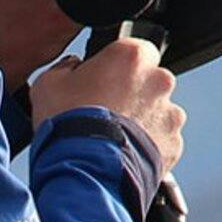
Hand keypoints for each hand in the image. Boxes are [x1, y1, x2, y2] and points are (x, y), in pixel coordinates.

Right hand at [30, 38, 184, 170]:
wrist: (85, 172)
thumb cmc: (68, 125)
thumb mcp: (48, 84)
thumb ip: (65, 67)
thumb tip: (72, 67)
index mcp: (132, 56)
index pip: (134, 49)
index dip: (116, 67)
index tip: (103, 82)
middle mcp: (159, 80)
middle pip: (149, 82)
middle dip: (132, 95)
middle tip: (106, 114)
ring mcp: (170, 114)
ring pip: (158, 113)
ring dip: (142, 123)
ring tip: (114, 140)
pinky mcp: (173, 145)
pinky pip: (162, 142)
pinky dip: (148, 148)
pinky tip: (124, 155)